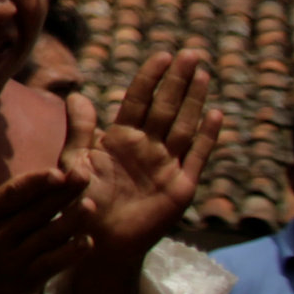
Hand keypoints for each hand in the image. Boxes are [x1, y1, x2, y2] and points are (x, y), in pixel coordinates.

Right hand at [0, 122, 92, 293]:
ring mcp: (14, 257)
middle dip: (62, 195)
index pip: (13, 194)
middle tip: (85, 176)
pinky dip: (70, 254)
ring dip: (70, 223)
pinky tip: (86, 242)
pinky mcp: (26, 278)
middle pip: (36, 212)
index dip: (35, 184)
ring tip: (91, 205)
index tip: (57, 172)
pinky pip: (51, 264)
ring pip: (48, 238)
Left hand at [71, 51, 218, 261]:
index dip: (151, 78)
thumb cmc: (81, 201)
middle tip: (192, 53)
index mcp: (121, 138)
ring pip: (183, 126)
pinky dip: (206, 137)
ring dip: (194, 101)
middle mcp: (147, 147)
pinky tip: (217, 116)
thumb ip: (80, 129)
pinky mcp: (180, 187)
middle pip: (166, 107)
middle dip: (179, 81)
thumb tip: (78, 94)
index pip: (139, 100)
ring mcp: (166, 165)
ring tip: (204, 75)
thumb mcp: (76, 160)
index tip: (163, 55)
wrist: (97, 240)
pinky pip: (196, 157)